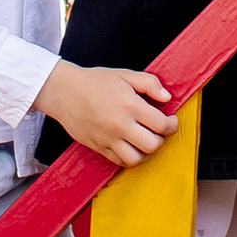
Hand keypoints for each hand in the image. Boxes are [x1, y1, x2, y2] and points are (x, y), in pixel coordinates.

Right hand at [35, 58, 174, 166]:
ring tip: (145, 141)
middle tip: (158, 131)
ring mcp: (108, 139)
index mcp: (130, 105)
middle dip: (161, 139)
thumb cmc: (95, 82)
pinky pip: (119, 162)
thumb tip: (166, 98)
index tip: (170, 121)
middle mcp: (120, 125)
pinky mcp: (98, 147)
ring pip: (136, 159)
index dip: (172, 125)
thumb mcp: (125, 74)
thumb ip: (150, 84)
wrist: (64, 92)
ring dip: (146, 152)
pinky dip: (129, 157)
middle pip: (152, 145)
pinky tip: (130, 145)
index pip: (162, 125)